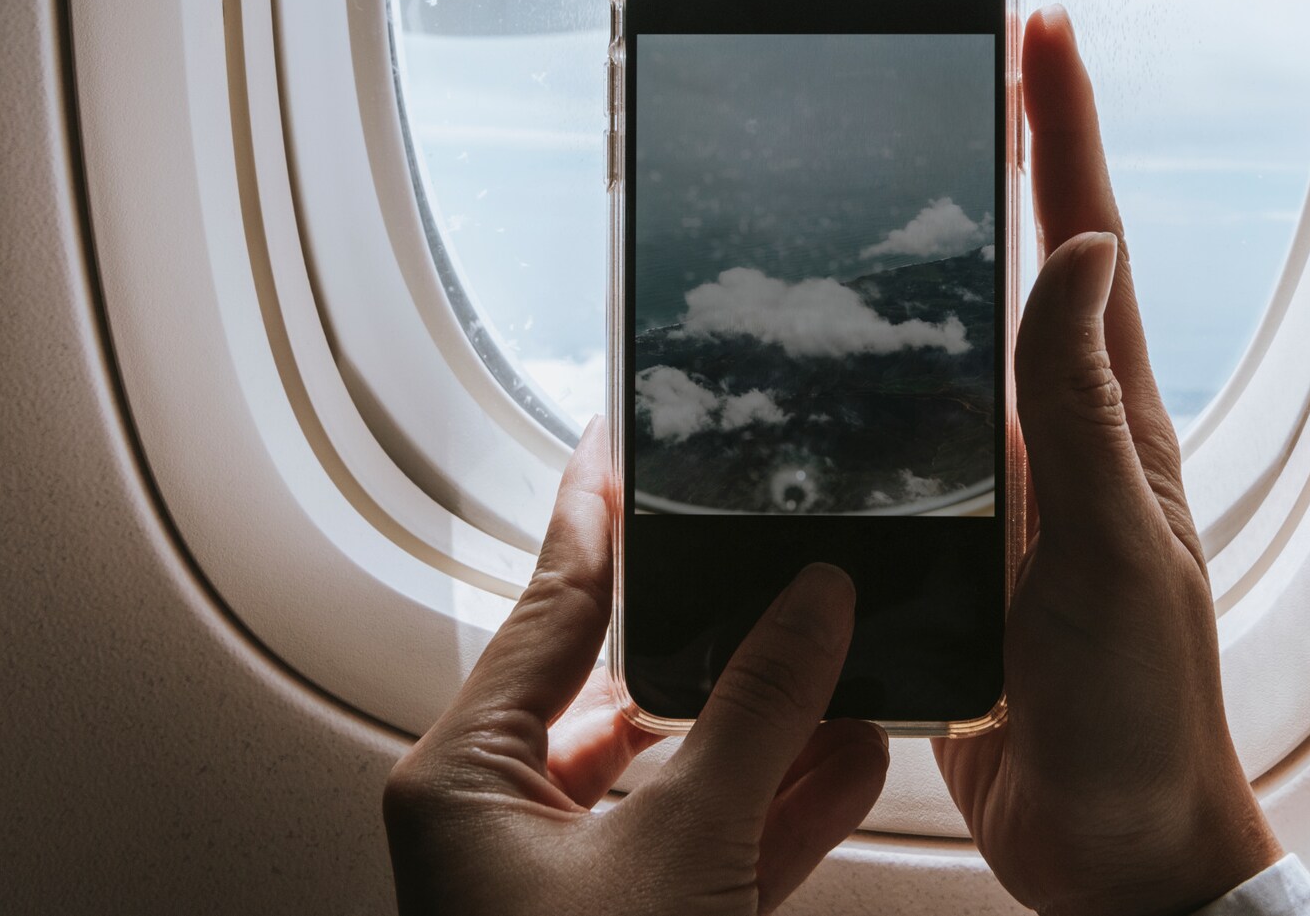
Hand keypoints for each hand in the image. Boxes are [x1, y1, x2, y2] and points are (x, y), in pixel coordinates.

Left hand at [383, 421, 888, 915]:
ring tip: (843, 663)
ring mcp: (565, 882)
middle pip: (623, 687)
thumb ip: (754, 719)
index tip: (621, 438)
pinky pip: (706, 844)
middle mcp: (500, 821)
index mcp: (463, 780)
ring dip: (770, 730)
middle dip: (721, 638)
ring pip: (676, 772)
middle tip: (777, 561)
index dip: (597, 516)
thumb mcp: (679, 846)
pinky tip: (846, 765)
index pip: (549, 607)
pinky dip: (777, 809)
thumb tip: (813, 606)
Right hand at [933, 6, 1282, 915]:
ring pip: (949, 359)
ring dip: (913, 276)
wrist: (1109, 845)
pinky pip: (901, 454)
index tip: (1040, 32)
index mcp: (1113, 427)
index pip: (1087, 247)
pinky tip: (814, 378)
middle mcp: (1057, 445)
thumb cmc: (1143, 713)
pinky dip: (862, 399)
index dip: (1065, 134)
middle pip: (1015, 278)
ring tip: (854, 197)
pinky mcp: (950, 559)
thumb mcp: (1120, 552)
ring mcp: (1003, 500)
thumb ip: (1087, 412)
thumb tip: (1080, 254)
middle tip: (945, 76)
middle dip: (988, 170)